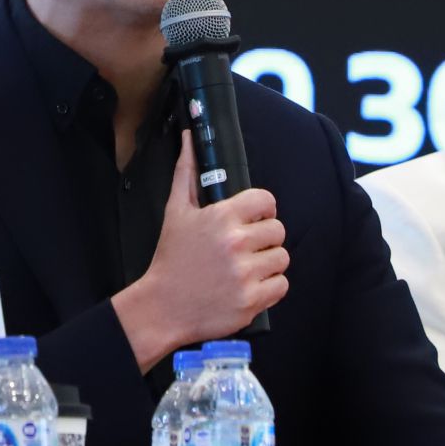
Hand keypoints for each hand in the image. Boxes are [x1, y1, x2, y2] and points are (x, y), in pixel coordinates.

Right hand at [112, 131, 288, 367]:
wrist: (162, 307)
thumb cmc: (171, 258)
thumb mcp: (175, 211)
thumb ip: (186, 173)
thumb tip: (189, 138)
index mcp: (222, 217)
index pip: (267, 201)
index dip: (261, 210)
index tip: (252, 220)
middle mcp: (237, 243)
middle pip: (278, 230)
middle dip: (265, 238)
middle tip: (246, 247)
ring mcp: (245, 274)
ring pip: (282, 258)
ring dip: (268, 263)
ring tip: (247, 268)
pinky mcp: (252, 301)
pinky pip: (281, 285)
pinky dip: (270, 288)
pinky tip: (249, 286)